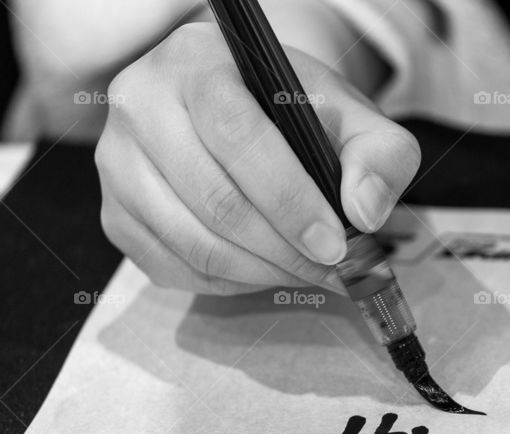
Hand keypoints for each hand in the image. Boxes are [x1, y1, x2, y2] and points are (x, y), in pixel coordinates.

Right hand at [96, 22, 419, 294]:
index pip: (236, 135)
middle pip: (214, 198)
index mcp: (196, 62)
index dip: (289, 200)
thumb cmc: (297, 113)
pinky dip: (231, 283)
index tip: (333, 243)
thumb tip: (365, 212)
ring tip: (308, 272)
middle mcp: (140, 104)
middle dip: (285, 249)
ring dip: (263, 272)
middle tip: (332, 268)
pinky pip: (174, 268)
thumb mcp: (353, 117)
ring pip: (192, 242)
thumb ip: (379, 156)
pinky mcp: (116, 215)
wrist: (246, 112)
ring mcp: (118, 164)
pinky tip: (267, 270)